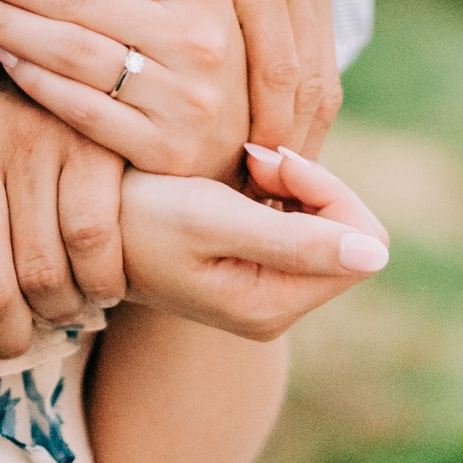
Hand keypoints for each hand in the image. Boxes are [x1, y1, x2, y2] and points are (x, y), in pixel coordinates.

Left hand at [0, 80, 128, 370]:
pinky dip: (98, 279)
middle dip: (0, 337)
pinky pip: (90, 240)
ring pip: (40, 273)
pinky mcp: (88, 139)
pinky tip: (99, 284)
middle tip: (12, 342)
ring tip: (56, 311)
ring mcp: (27, 135)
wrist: (56, 62)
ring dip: (54, 313)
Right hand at [119, 143, 389, 341]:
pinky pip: (299, 220)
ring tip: (242, 162)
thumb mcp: (213, 220)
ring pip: (324, 222)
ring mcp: (266, 287)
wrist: (83, 225)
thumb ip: (295, 239)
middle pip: (348, 234)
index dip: (328, 190)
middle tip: (255, 155)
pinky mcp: (253, 265)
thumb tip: (379, 257)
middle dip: (312, 184)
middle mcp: (276, 307)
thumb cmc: (138, 217)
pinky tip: (238, 174)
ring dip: (293, 182)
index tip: (271, 159)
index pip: (360, 245)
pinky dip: (278, 188)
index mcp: (273, 305)